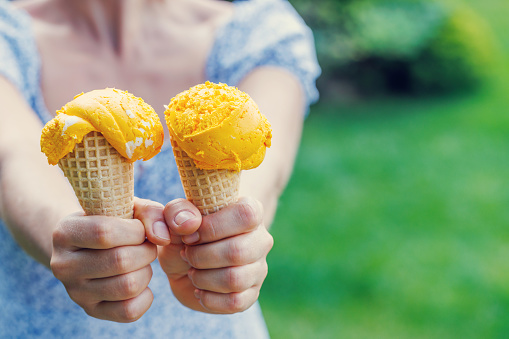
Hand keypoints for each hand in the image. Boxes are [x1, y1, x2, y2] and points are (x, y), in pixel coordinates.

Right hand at [50, 199, 158, 322]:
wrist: (91, 244)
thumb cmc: (114, 220)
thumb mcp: (129, 206)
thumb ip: (150, 213)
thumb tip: (162, 238)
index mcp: (65, 232)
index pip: (104, 233)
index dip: (135, 230)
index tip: (139, 228)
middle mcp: (63, 265)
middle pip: (120, 261)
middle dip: (146, 250)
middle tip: (145, 245)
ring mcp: (75, 292)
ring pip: (128, 286)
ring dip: (146, 271)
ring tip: (140, 262)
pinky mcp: (92, 311)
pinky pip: (130, 311)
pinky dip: (146, 296)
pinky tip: (139, 279)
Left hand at [142, 197, 273, 313]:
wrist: (183, 264)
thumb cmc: (184, 234)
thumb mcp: (174, 218)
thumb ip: (176, 212)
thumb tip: (188, 224)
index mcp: (249, 210)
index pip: (246, 215)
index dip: (213, 227)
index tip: (189, 235)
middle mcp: (260, 239)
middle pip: (238, 251)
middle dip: (201, 256)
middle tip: (186, 254)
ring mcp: (258, 268)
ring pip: (236, 279)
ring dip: (203, 278)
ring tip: (192, 271)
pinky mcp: (252, 293)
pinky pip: (235, 302)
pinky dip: (209, 298)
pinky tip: (199, 290)